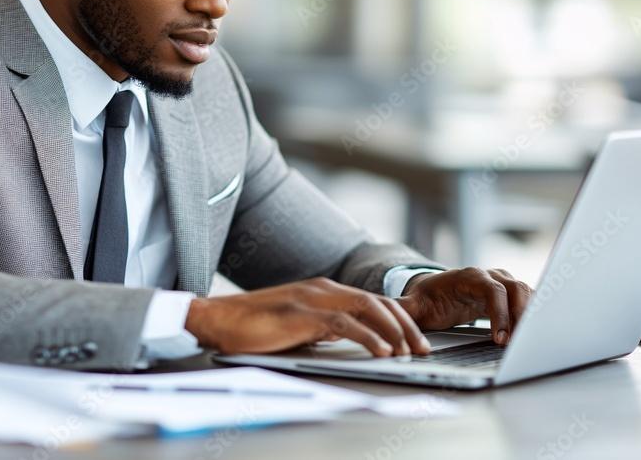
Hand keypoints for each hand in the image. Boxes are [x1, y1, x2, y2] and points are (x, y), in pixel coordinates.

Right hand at [185, 277, 431, 357]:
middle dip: (406, 325)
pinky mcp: (302, 314)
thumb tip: (351, 340)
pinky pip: (345, 324)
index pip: (372, 300)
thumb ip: (324, 327)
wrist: (218, 320)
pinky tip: (383, 351)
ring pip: (368, 308)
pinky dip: (369, 337)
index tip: (415, 339)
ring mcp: (313, 298)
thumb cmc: (253, 326)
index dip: (399, 319)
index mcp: (324, 289)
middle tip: (423, 348)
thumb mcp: (298, 325)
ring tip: (410, 351)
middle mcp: (323, 288)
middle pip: (378, 302)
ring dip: (394, 331)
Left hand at [396, 268, 531, 344]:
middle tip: (518, 344)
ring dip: (531, 316)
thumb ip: (405, 308)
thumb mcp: (417, 303)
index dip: (499, 312)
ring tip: (528, 342)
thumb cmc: (430, 298)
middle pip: (515, 289)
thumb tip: (390, 310)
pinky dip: (534, 316)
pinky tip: (533, 335)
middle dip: (521, 315)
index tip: (499, 338)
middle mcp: (490, 276)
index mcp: (469, 276)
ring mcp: (503, 283)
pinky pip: (529, 301)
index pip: (492, 289)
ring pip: (526, 293)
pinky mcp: (510, 294)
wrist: (439, 291)